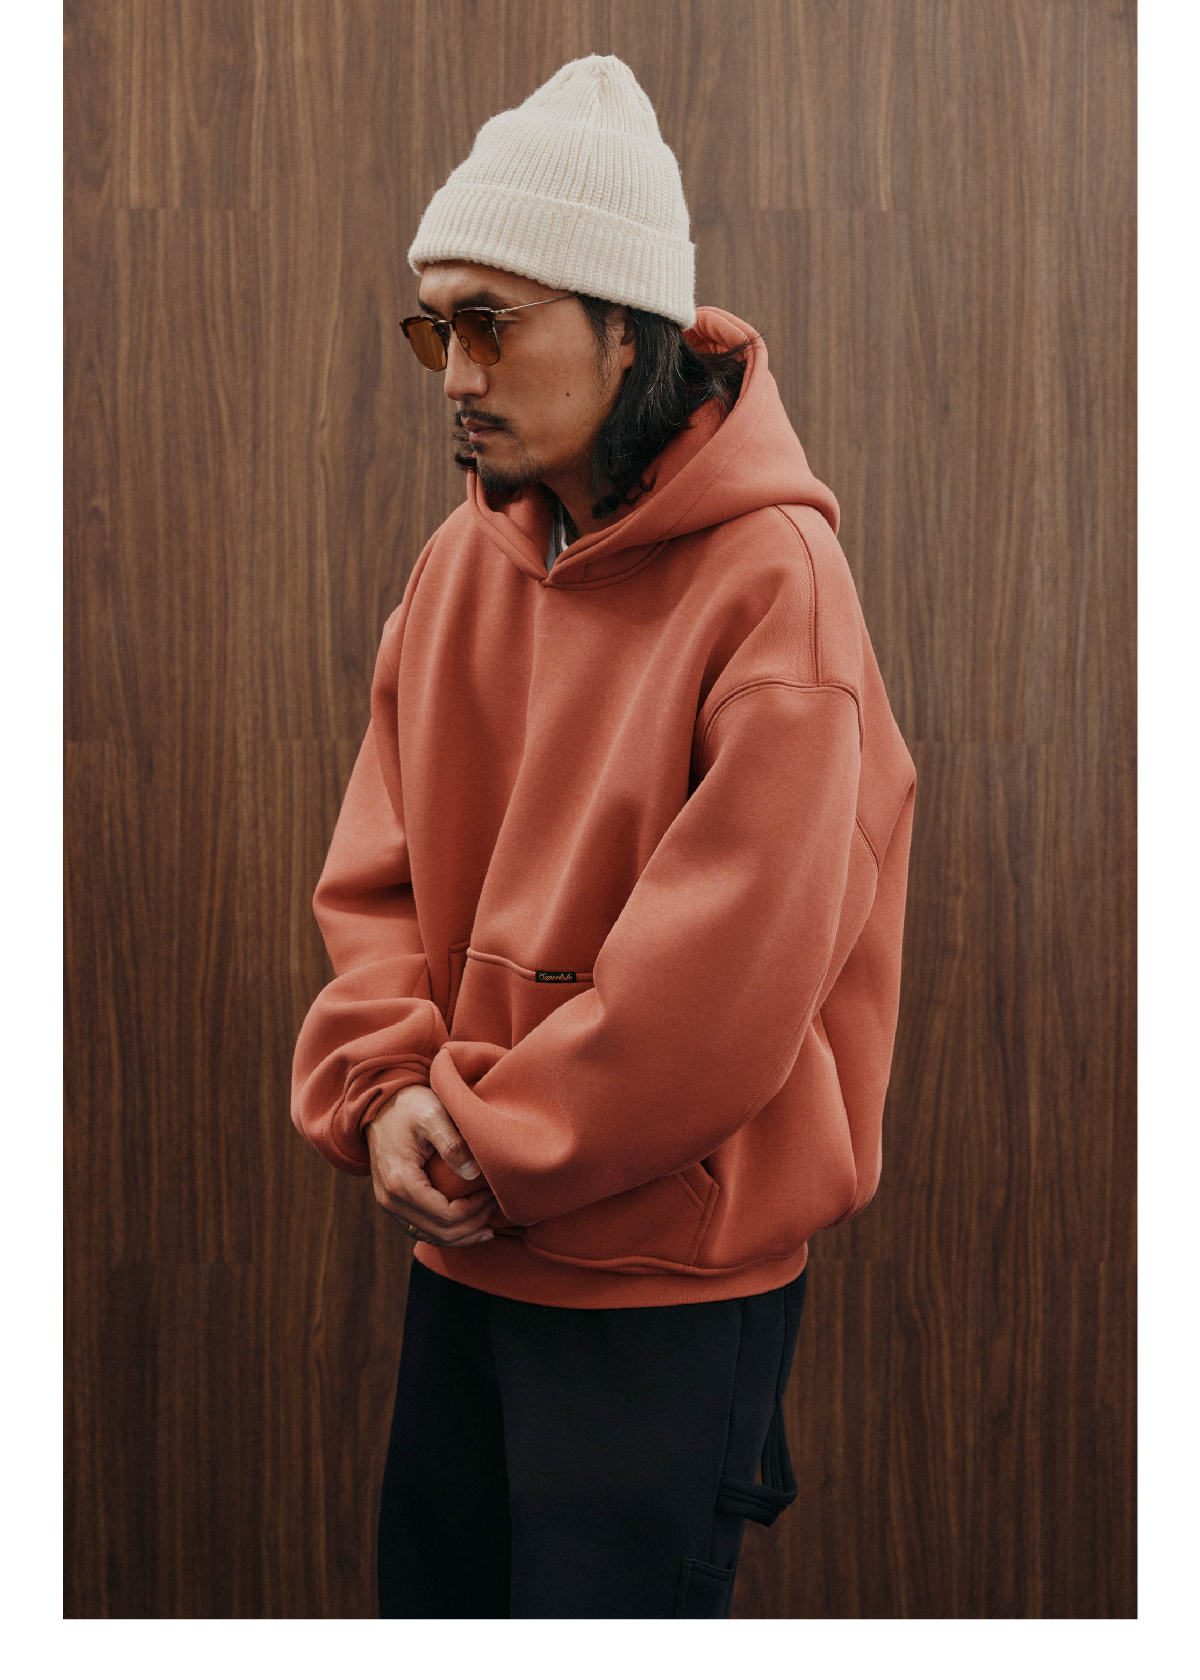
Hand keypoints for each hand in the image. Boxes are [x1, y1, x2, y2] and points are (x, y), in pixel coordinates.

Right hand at [364, 1084, 497, 1245]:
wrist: (379, 1105)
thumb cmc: (409, 1106)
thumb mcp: (434, 1115)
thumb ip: (453, 1145)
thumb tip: (473, 1174)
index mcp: (401, 1181)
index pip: (445, 1215)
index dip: (473, 1211)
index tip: (491, 1194)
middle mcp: (390, 1199)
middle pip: (439, 1232)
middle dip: (471, 1226)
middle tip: (494, 1208)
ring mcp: (389, 1203)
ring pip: (429, 1236)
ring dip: (460, 1235)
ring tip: (486, 1224)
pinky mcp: (393, 1202)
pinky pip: (421, 1228)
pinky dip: (445, 1231)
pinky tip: (465, 1225)